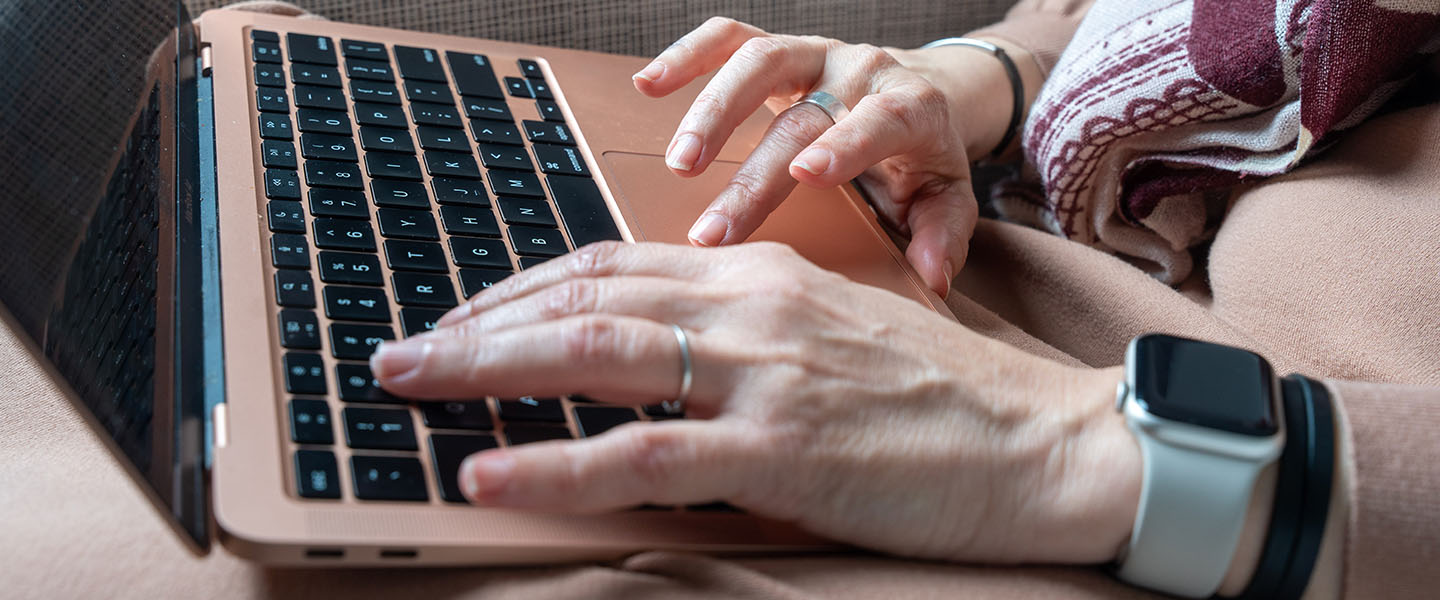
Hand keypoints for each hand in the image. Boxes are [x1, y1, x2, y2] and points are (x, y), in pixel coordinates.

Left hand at [372, 242, 1139, 562]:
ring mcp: (765, 372)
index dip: (520, 288)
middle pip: (583, 296)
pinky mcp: (782, 448)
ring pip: (596, 353)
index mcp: (760, 273)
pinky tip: (490, 472)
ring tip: (405, 385)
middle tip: (397, 350)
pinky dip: (555, 463)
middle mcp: (751, 304)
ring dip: (485, 367)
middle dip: (475, 322)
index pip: (610, 265)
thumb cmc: (939, 397)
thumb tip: (657, 362)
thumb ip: (742, 334)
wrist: (1044, 440)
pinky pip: (644, 455)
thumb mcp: (828, 336)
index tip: (459, 315)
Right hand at [630, 18, 1020, 296]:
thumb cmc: (922, 161)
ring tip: (679, 162)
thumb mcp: (946, 200)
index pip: (880, 120)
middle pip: (801, 115)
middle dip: (753, 174)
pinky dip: (687, 56)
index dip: (845, 144)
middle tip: (714, 230)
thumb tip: (931, 275)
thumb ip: (943, 235)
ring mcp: (814, 55)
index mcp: (910, 107)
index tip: (806, 173)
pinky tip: (648, 84)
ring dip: (713, 110)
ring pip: (759, 61)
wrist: (915, 99)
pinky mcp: (778, 49)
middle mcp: (859, 72)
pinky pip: (728, 37)